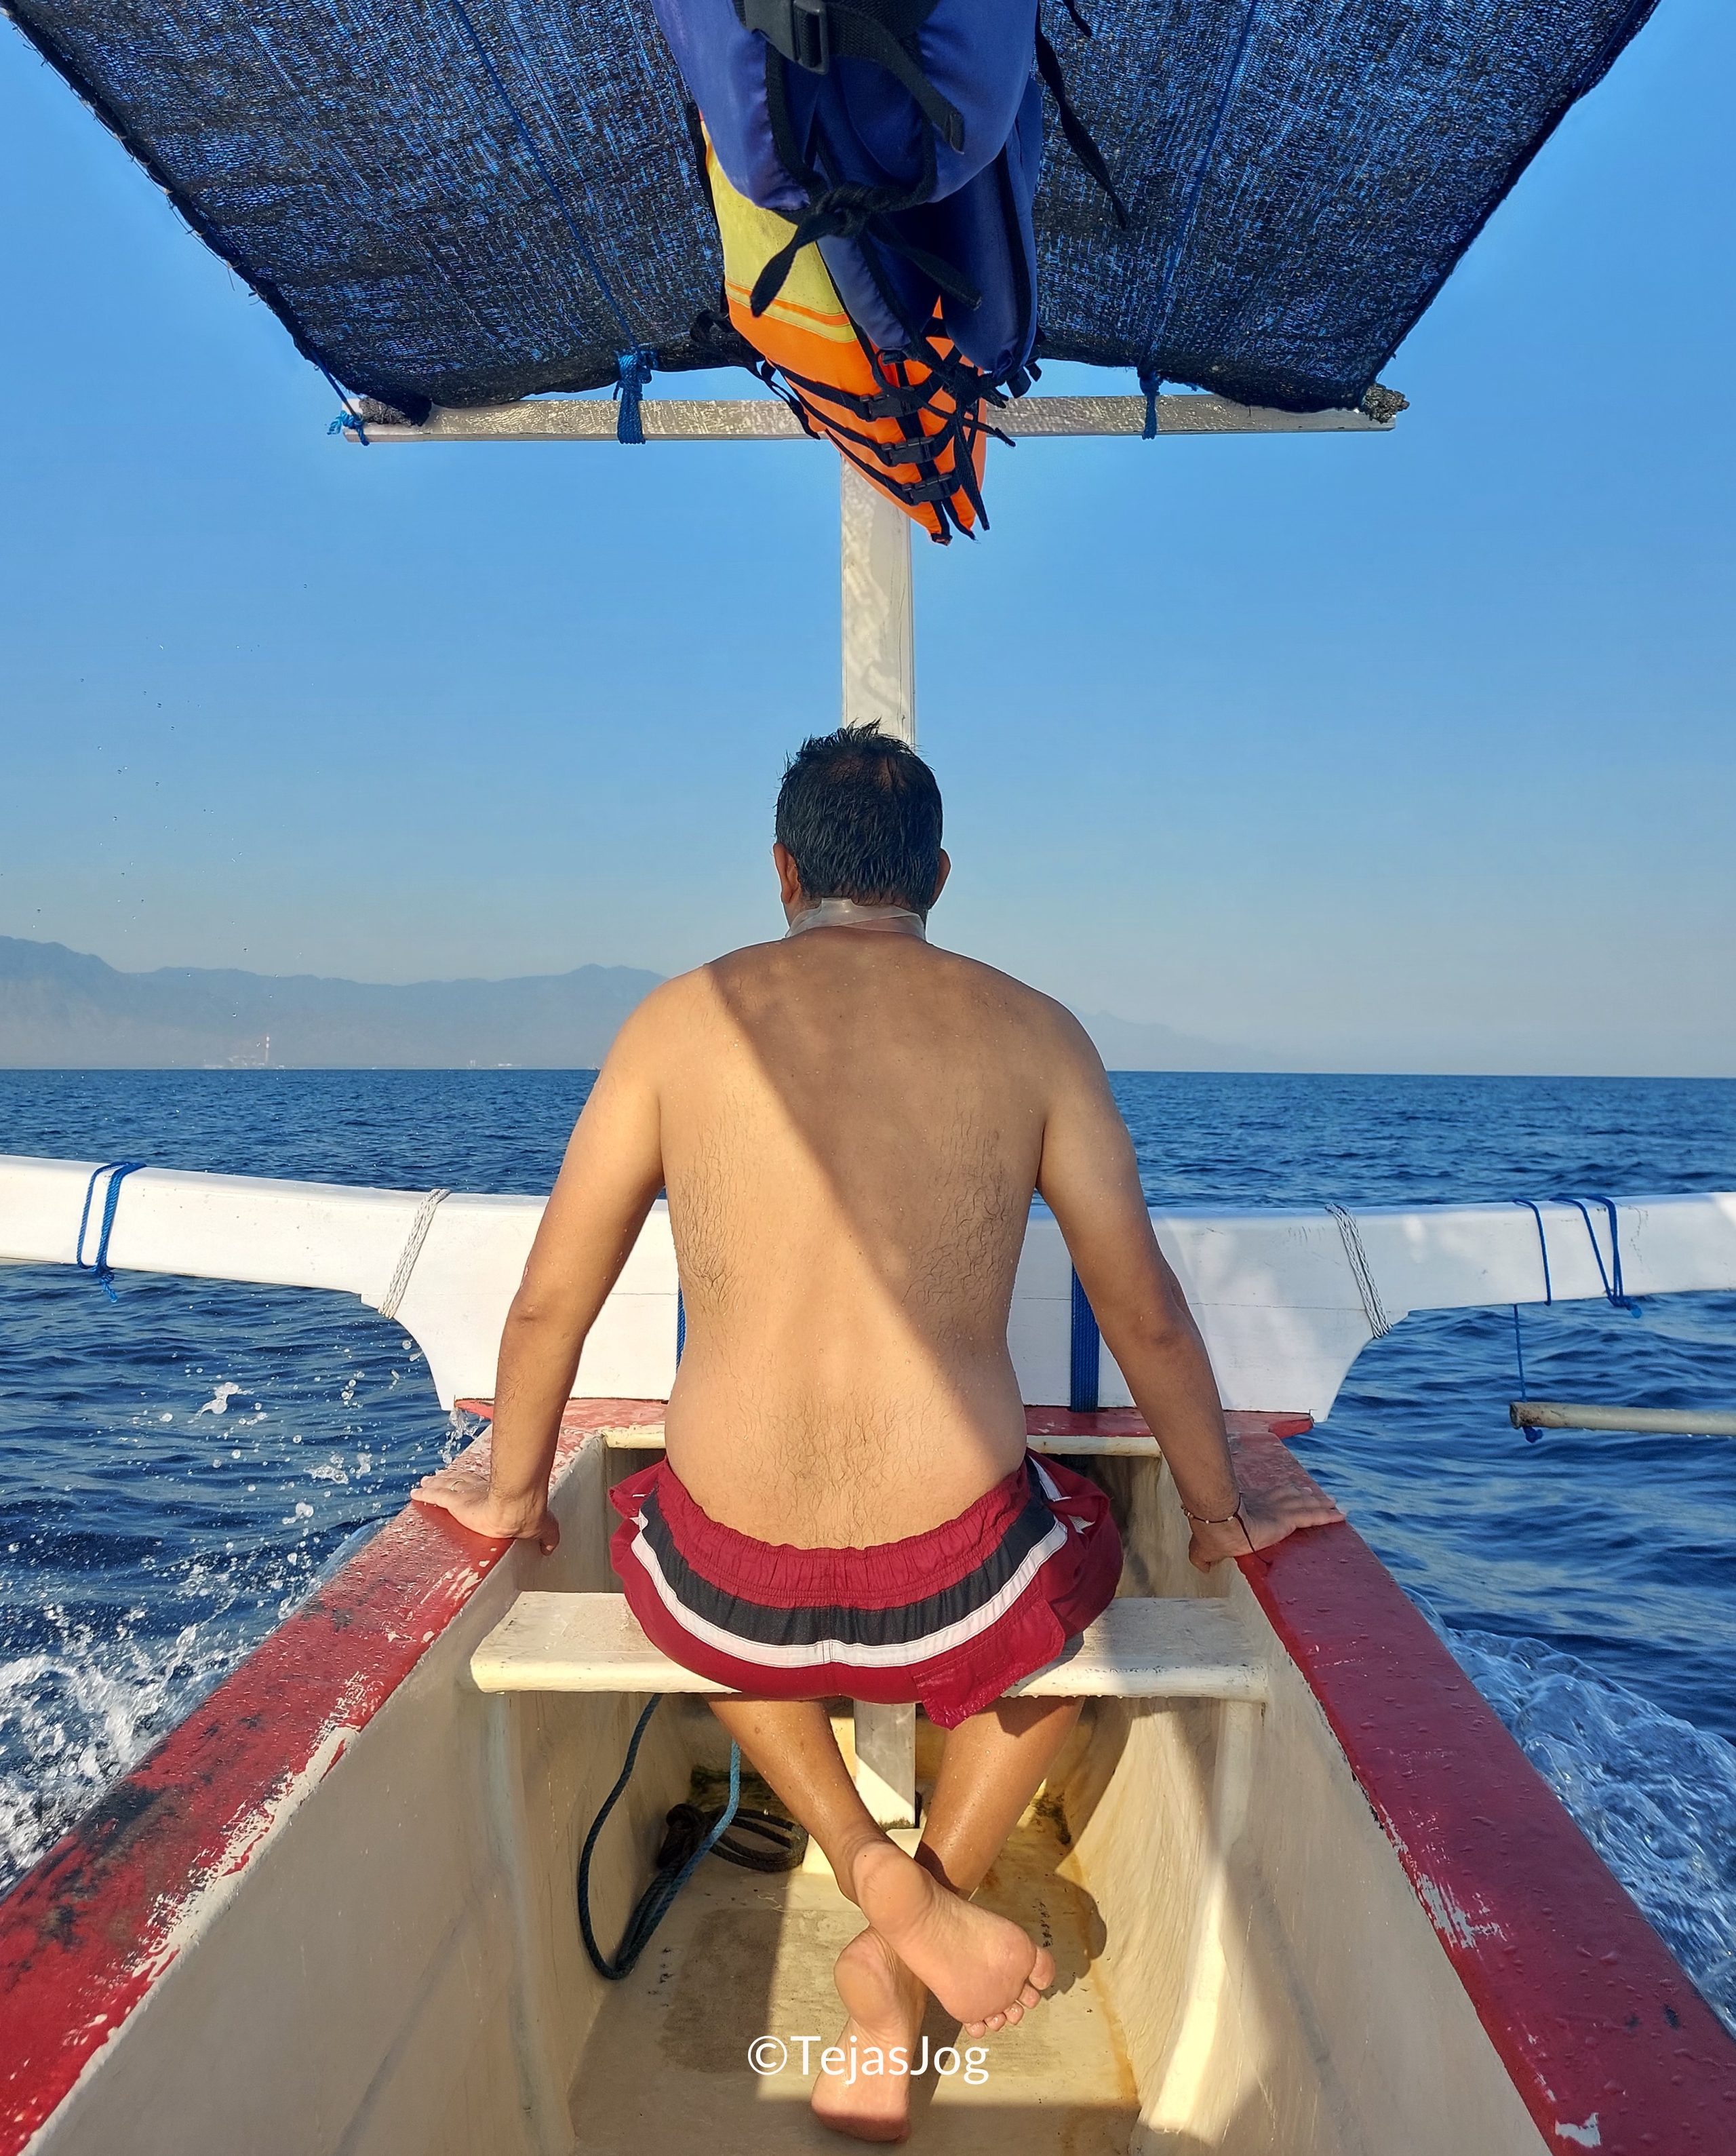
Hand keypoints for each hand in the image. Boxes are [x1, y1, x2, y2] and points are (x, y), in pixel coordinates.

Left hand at [411, 1455, 559, 1553]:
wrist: (517, 1508)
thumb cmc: (528, 1514)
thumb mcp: (542, 1528)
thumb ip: (546, 1537)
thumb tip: (550, 1548)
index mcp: (500, 1495)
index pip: (483, 1487)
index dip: (474, 1484)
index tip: (468, 1483)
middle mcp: (481, 1490)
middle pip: (461, 1481)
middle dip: (451, 1479)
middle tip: (440, 1477)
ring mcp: (466, 1494)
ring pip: (447, 1485)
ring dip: (436, 1482)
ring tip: (427, 1481)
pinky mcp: (455, 1502)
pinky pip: (435, 1496)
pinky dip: (425, 1494)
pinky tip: (415, 1493)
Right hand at [1187, 1482, 1343, 1573]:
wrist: (1217, 1522)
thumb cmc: (1209, 1532)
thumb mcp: (1203, 1548)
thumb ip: (1202, 1557)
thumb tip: (1201, 1567)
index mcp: (1248, 1507)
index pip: (1269, 1498)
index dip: (1282, 1496)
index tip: (1290, 1493)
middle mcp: (1265, 1503)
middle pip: (1291, 1495)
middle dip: (1304, 1495)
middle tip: (1317, 1494)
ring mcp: (1278, 1509)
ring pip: (1305, 1503)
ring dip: (1320, 1502)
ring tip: (1333, 1501)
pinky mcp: (1287, 1519)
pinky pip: (1313, 1516)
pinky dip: (1328, 1515)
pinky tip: (1341, 1515)